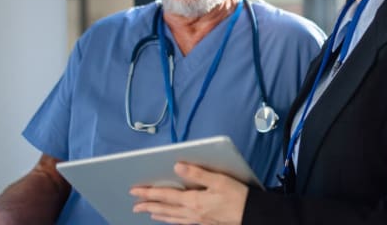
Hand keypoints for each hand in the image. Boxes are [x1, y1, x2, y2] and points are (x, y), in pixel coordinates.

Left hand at [130, 162, 247, 224]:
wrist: (252, 215)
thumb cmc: (238, 196)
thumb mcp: (219, 180)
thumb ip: (197, 173)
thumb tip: (177, 166)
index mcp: (194, 200)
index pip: (165, 195)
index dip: (149, 193)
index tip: (135, 190)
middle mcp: (192, 212)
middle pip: (165, 208)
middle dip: (148, 205)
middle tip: (134, 205)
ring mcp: (198, 219)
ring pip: (172, 217)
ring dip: (159, 214)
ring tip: (148, 212)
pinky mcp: (205, 223)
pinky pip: (182, 222)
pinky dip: (172, 220)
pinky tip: (171, 219)